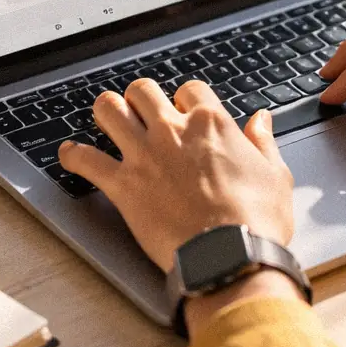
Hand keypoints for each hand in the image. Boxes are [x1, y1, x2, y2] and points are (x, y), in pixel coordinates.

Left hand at [56, 79, 294, 272]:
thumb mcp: (275, 176)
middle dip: (142, 98)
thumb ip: (264, 144)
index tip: (186, 113)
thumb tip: (261, 121)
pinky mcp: (122, 185)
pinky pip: (84, 160)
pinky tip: (70, 156)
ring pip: (109, 110)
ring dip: (107, 112)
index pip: (190, 89)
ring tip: (109, 120)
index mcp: (211, 124)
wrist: (229, 257)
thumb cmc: (256, 222)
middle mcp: (172, 132)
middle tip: (143, 112)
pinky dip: (73, 156)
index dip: (186, 99)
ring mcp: (144, 156)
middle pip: (142, 90)